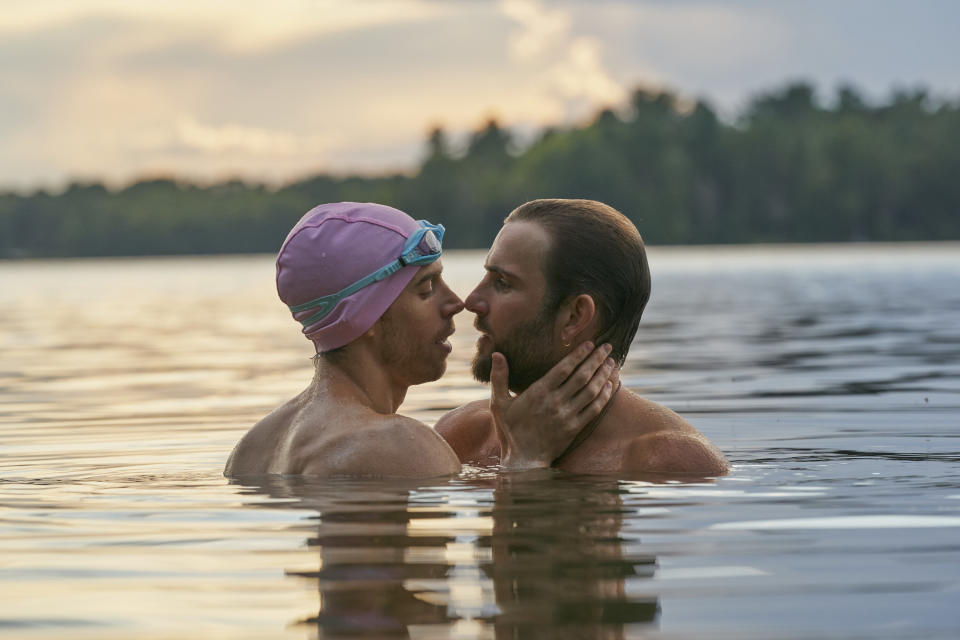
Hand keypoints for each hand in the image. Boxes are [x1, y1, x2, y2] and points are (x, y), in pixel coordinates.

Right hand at [490, 342, 617, 469]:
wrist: (522, 460)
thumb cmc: (510, 431)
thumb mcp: (499, 403)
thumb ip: (499, 377)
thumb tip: (497, 354)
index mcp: (538, 392)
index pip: (564, 368)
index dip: (579, 355)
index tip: (590, 344)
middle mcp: (555, 402)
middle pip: (581, 376)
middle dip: (596, 359)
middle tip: (607, 347)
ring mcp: (567, 416)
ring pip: (591, 391)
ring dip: (603, 375)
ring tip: (611, 362)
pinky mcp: (575, 429)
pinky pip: (593, 409)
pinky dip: (604, 396)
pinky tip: (610, 385)